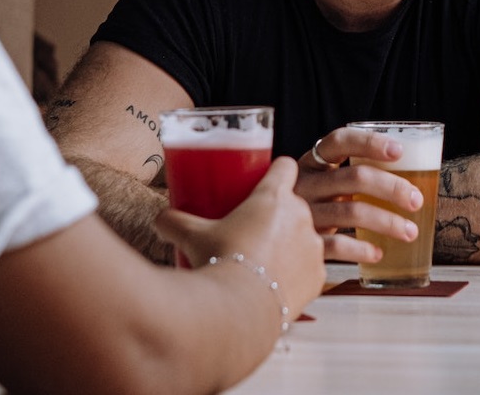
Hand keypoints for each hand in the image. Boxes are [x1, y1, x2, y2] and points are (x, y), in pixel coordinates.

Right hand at [155, 157, 324, 317]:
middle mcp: (302, 215)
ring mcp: (314, 246)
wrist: (238, 311)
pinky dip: (296, 274)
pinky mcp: (319, 276)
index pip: (286, 167)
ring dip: (290, 244)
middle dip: (278, 215)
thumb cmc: (218, 263)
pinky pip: (310, 268)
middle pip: (294, 204)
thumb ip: (174, 221)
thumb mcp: (191, 236)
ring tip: (264, 261)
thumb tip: (160, 220)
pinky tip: (277, 284)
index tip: (265, 182)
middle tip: (253, 229)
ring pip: (304, 237)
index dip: (276, 172)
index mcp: (275, 197)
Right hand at [296, 126, 424, 262]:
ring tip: (410, 231)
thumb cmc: (301, 208)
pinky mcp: (300, 244)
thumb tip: (404, 177)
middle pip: (354, 178)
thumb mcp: (314, 185)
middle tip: (416, 199)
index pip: (338, 141)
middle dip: (391, 188)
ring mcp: (301, 214)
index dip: (369, 142)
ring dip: (387, 222)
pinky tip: (378, 252)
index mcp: (309, 163)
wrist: (255, 244)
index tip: (399, 151)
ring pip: (351, 212)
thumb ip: (344, 177)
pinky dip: (361, 249)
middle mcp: (304, 184)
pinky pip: (337, 245)